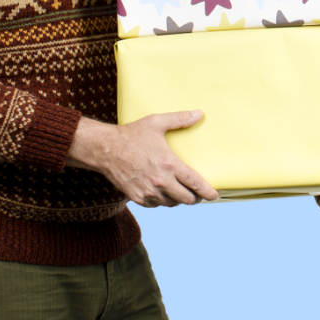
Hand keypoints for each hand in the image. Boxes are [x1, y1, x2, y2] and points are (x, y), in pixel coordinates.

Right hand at [68, 113, 219, 206]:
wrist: (105, 149)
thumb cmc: (131, 135)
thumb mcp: (156, 123)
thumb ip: (179, 119)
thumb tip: (199, 114)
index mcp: (170, 164)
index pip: (196, 184)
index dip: (209, 192)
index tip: (215, 195)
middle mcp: (161, 182)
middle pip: (188, 199)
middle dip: (195, 197)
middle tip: (196, 192)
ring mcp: (149, 192)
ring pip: (173, 203)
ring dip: (178, 199)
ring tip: (179, 190)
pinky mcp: (139, 198)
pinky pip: (157, 205)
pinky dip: (162, 200)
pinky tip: (161, 191)